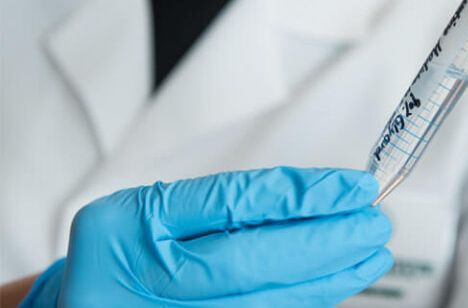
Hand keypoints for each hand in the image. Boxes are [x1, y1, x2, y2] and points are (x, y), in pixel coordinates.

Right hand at [21, 167, 391, 306]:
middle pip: (254, 260)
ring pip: (264, 303)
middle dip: (326, 241)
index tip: (354, 187)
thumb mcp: (154, 213)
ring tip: (369, 256)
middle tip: (375, 224)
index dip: (305, 194)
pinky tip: (332, 288)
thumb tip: (315, 203)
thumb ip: (224, 208)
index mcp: (128, 225)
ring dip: (326, 280)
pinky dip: (301, 304)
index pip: (235, 204)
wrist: (76, 307)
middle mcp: (139, 278)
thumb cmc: (120, 254)